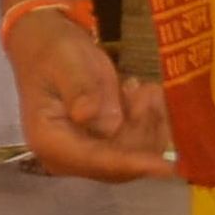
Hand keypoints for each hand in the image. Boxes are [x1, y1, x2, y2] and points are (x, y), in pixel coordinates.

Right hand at [3, 7, 172, 178]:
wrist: (49, 46)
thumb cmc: (54, 52)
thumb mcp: (66, 62)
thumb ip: (80, 89)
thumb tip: (94, 119)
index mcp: (48, 139)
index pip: (94, 160)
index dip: (130, 163)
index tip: (166, 168)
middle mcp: (65, 157)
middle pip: (119, 164)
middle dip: (144, 133)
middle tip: (149, 92)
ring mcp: (85, 155)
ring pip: (134, 156)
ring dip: (149, 123)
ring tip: (145, 88)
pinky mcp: (103, 148)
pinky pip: (138, 147)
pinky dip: (150, 123)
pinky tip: (143, 95)